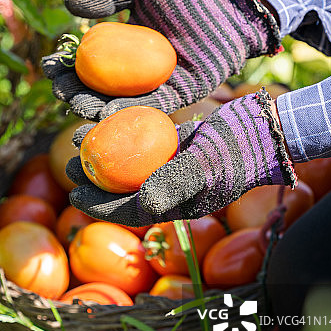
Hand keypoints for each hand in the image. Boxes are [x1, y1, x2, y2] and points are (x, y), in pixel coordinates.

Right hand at [42, 0, 280, 120]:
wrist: (228, 0)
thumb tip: (66, 0)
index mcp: (124, 48)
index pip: (86, 62)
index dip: (65, 67)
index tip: (48, 66)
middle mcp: (138, 72)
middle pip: (97, 89)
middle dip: (73, 93)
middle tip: (60, 91)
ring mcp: (158, 85)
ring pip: (119, 103)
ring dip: (93, 108)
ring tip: (76, 104)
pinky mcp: (182, 95)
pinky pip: (151, 107)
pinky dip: (127, 111)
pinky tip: (105, 112)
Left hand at [65, 88, 296, 225]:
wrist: (264, 127)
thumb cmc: (238, 151)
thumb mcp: (206, 167)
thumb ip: (176, 183)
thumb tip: (145, 205)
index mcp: (176, 204)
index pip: (131, 211)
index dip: (99, 206)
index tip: (73, 195)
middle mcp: (172, 188)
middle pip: (124, 189)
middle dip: (94, 181)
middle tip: (66, 166)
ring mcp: (174, 165)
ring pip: (130, 163)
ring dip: (105, 154)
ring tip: (78, 139)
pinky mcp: (177, 143)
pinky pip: (143, 142)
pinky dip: (124, 134)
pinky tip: (104, 119)